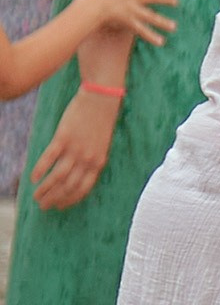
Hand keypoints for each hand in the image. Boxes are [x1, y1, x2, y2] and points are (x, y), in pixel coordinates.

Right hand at [32, 90, 117, 210]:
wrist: (101, 98)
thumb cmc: (101, 120)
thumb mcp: (101, 144)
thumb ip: (91, 159)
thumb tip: (78, 171)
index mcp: (98, 162)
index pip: (83, 189)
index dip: (70, 200)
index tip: (59, 206)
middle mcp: (87, 159)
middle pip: (68, 186)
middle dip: (55, 199)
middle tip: (43, 206)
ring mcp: (75, 149)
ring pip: (58, 176)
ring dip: (45, 189)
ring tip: (36, 197)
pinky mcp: (64, 137)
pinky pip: (49, 158)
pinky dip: (40, 170)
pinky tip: (33, 178)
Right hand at [93, 0, 175, 46]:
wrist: (91, 6)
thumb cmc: (88, 0)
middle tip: (176, 1)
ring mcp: (132, 9)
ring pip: (151, 16)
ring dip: (163, 22)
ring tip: (173, 26)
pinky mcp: (130, 21)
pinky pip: (143, 30)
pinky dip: (152, 36)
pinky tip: (161, 41)